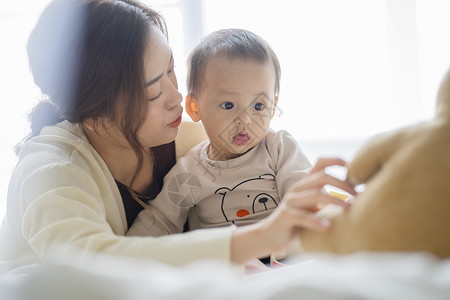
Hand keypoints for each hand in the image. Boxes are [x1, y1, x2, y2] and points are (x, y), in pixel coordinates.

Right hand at [230, 158, 355, 263]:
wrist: (270, 235)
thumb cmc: (296, 222)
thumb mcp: (312, 207)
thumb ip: (326, 199)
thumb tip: (356, 197)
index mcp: (305, 184)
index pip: (320, 164)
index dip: (335, 161)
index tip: (352, 166)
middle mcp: (297, 189)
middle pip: (322, 178)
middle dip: (342, 184)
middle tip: (357, 195)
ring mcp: (291, 201)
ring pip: (315, 195)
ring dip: (335, 200)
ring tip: (349, 208)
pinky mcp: (286, 216)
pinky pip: (303, 217)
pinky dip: (317, 222)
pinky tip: (328, 227)